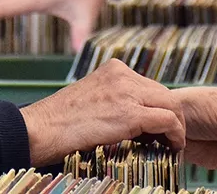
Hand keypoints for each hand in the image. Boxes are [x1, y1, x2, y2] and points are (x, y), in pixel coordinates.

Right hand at [19, 59, 185, 166]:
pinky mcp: (129, 114)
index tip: (160, 129)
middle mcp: (123, 75)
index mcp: (115, 69)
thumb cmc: (60, 122)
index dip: (160, 109)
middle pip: (165, 94)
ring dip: (176, 127)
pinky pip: (168, 120)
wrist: (40, 129)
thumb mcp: (92, 99)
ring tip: (171, 145)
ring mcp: (127, 92)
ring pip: (172, 105)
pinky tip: (171, 147)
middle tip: (170, 139)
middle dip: (172, 117)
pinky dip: (175, 135)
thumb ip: (115, 99)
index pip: (152, 87)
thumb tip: (139, 119)